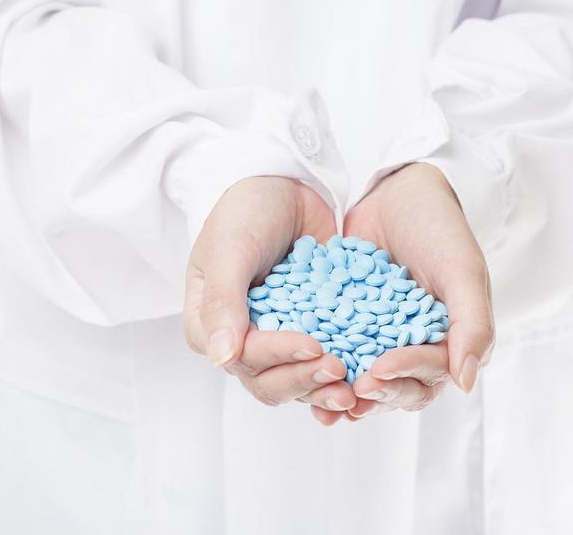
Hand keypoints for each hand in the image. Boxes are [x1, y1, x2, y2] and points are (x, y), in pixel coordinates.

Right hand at [183, 177, 356, 415]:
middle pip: (267, 381)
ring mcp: (275, 337)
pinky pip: (321, 362)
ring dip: (322, 388)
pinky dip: (341, 373)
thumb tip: (221, 357)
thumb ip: (224, 301)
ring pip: (295, 380)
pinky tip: (365, 378)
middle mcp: (239, 339)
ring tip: (354, 389)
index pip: (241, 358)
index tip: (314, 345)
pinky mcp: (308, 330)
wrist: (285, 184)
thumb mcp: (231, 248)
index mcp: (208, 324)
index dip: (277, 357)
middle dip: (304, 381)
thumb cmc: (246, 210)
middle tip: (341, 371)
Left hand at [330, 163, 494, 424]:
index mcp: (447, 341)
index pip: (428, 374)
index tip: (377, 371)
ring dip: (346, 393)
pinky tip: (300, 372)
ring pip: (363, 377)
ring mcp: (378, 335)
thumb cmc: (441, 228)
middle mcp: (412, 345)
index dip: (404, 376)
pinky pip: (335, 348)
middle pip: (396, 387)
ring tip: (321, 404)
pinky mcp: (347, 320)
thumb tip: (465, 383)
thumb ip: (471, 324)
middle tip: (349, 390)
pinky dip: (321, 364)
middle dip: (375, 393)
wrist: (400, 189)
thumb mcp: (461, 270)